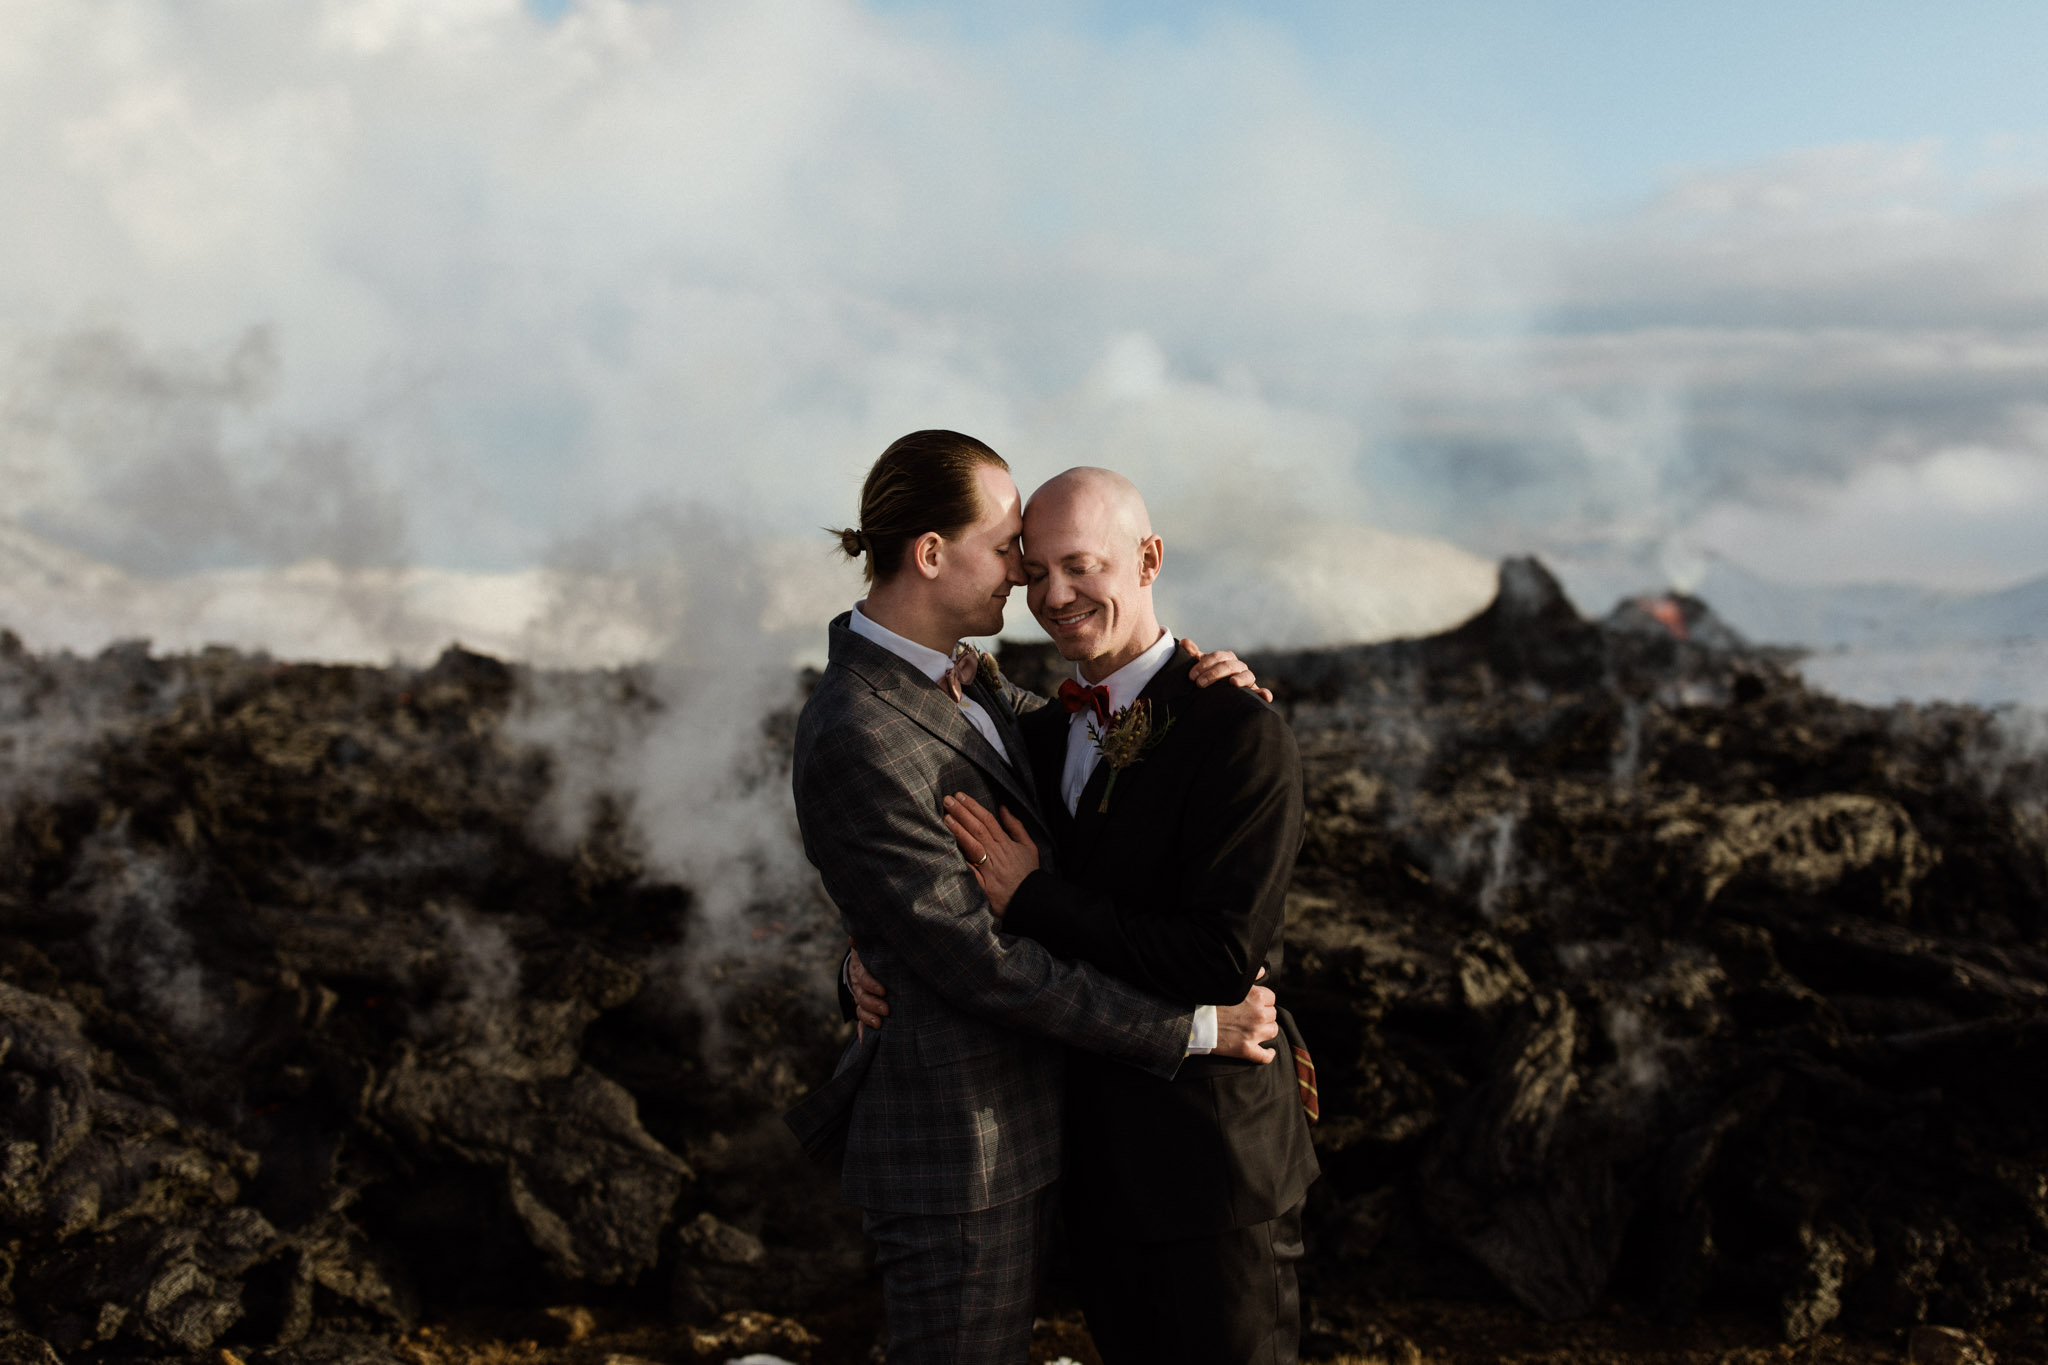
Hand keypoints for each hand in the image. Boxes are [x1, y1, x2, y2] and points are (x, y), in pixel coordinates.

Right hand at [848, 943, 888, 1034]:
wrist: (869, 963)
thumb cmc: (876, 954)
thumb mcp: (871, 948)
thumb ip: (864, 944)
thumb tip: (853, 938)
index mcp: (860, 970)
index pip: (863, 978)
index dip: (871, 984)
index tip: (883, 990)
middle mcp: (858, 986)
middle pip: (862, 997)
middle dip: (873, 1004)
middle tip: (887, 1010)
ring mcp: (861, 999)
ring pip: (861, 1010)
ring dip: (868, 1019)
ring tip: (880, 1025)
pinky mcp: (866, 1010)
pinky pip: (862, 1023)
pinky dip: (863, 1032)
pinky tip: (866, 1041)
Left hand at [943, 793, 1037, 915]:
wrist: (1030, 899)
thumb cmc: (1028, 873)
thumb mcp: (1028, 846)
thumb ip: (1016, 827)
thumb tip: (1003, 808)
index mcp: (1006, 843)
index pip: (987, 820)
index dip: (973, 806)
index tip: (960, 796)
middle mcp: (996, 853)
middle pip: (978, 828)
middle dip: (962, 813)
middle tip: (947, 800)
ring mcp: (989, 868)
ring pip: (973, 844)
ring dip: (959, 830)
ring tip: (946, 817)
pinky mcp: (983, 883)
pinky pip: (969, 868)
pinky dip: (960, 857)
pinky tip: (947, 846)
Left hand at [1180, 638, 1272, 702]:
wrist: (1218, 692)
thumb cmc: (1209, 676)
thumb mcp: (1201, 666)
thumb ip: (1194, 655)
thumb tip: (1184, 642)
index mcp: (1226, 658)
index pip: (1217, 657)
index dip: (1204, 665)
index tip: (1191, 676)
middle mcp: (1238, 666)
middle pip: (1229, 666)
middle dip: (1214, 674)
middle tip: (1199, 684)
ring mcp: (1247, 678)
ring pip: (1246, 675)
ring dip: (1240, 679)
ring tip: (1232, 683)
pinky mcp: (1253, 692)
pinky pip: (1260, 692)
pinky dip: (1264, 693)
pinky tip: (1266, 697)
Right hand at [1213, 969, 1277, 1062]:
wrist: (1194, 1020)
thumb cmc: (1210, 1000)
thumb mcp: (1231, 983)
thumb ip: (1250, 976)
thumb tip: (1261, 971)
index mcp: (1256, 996)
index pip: (1271, 998)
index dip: (1262, 1000)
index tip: (1254, 1003)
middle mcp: (1259, 1015)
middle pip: (1272, 1014)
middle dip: (1264, 1014)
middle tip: (1250, 1015)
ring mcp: (1253, 1033)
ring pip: (1272, 1031)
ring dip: (1266, 1030)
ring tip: (1255, 1028)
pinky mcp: (1246, 1049)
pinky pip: (1265, 1055)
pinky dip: (1268, 1054)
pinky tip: (1269, 1051)